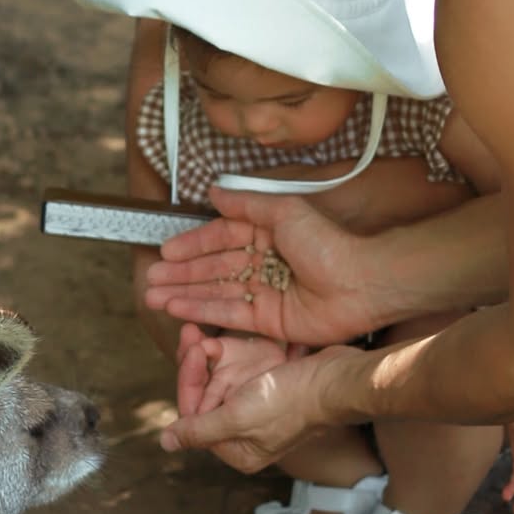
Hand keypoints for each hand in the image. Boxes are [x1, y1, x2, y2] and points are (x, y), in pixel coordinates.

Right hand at [144, 188, 378, 345]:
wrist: (362, 283)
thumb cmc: (328, 244)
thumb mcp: (285, 212)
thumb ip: (247, 204)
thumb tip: (214, 191)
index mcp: (266, 235)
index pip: (220, 238)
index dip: (193, 245)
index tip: (166, 250)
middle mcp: (262, 264)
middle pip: (213, 268)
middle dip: (181, 274)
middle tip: (151, 279)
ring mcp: (263, 294)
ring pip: (215, 292)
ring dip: (183, 293)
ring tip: (153, 295)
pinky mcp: (267, 322)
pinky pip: (229, 314)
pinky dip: (202, 311)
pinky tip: (177, 308)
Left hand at [161, 342, 363, 472]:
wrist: (338, 381)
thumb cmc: (291, 402)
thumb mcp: (238, 418)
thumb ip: (199, 430)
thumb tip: (165, 443)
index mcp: (236, 450)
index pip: (193, 415)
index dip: (188, 380)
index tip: (191, 348)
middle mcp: (244, 434)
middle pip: (205, 396)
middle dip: (196, 363)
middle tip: (191, 332)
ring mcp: (257, 411)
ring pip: (220, 379)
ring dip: (210, 355)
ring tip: (200, 330)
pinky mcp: (270, 389)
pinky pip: (239, 371)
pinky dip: (231, 354)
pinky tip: (223, 337)